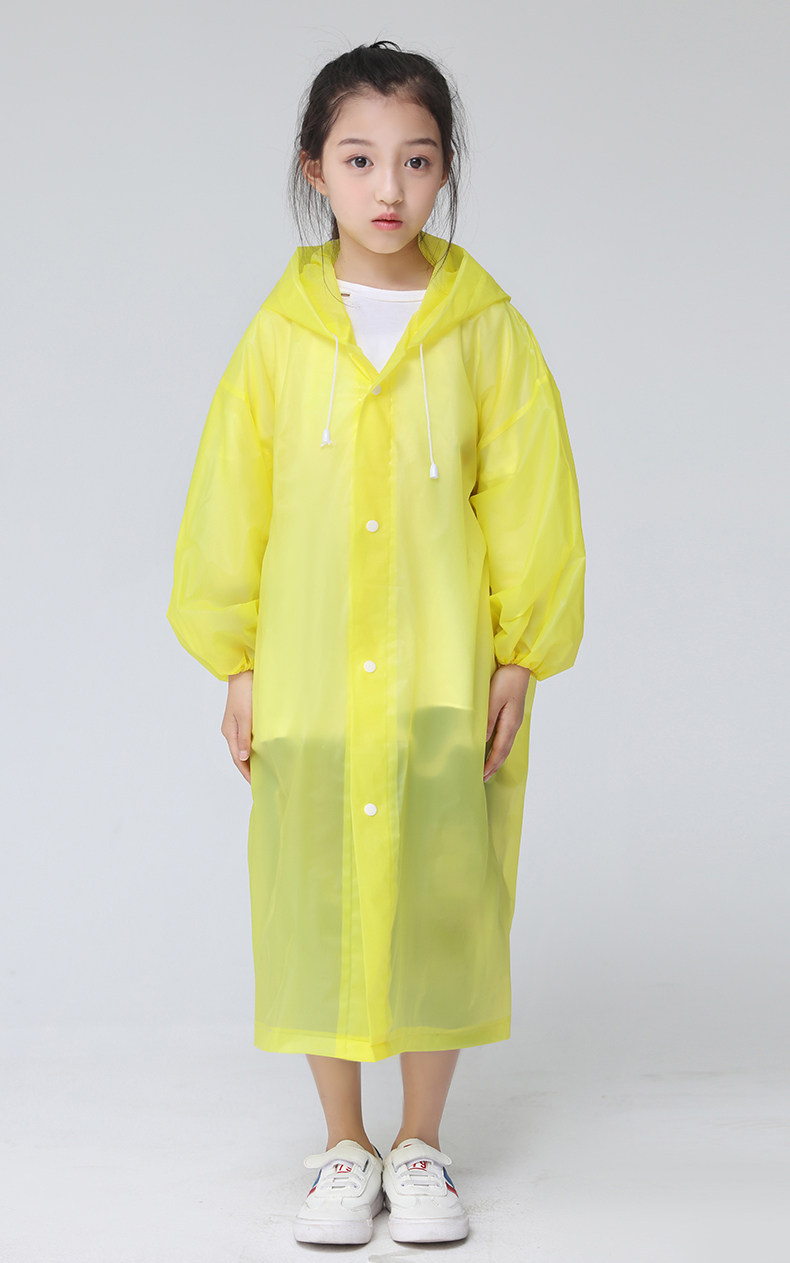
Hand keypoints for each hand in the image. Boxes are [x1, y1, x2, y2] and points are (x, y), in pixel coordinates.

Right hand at [221, 669, 253, 783]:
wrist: (244, 673)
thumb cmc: (245, 693)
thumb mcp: (245, 717)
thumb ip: (244, 738)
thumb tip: (242, 758)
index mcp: (229, 732)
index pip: (237, 758)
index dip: (246, 772)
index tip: (256, 784)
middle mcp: (231, 730)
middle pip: (239, 754)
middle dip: (248, 768)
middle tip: (261, 781)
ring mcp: (236, 724)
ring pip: (243, 746)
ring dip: (252, 758)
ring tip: (263, 769)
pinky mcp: (243, 718)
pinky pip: (247, 737)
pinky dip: (254, 747)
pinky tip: (263, 750)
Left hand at [483, 664, 530, 781]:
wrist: (519, 664)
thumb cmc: (507, 679)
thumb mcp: (494, 699)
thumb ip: (488, 720)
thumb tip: (483, 740)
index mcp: (510, 723)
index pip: (499, 750)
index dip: (490, 764)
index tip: (481, 776)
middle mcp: (514, 724)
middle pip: (504, 751)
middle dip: (494, 766)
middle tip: (483, 779)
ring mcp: (514, 720)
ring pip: (505, 745)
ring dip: (497, 759)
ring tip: (488, 769)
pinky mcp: (512, 714)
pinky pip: (505, 737)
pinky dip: (499, 748)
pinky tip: (494, 748)